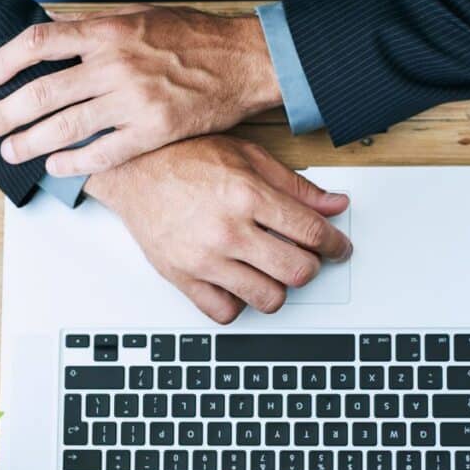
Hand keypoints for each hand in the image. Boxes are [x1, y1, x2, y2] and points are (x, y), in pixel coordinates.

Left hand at [0, 6, 281, 176]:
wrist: (243, 62)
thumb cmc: (195, 38)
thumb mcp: (141, 16)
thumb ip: (96, 27)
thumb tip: (55, 28)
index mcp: (108, 33)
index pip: (40, 44)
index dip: (5, 62)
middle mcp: (115, 65)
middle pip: (44, 91)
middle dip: (8, 113)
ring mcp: (133, 101)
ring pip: (67, 125)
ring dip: (31, 142)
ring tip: (11, 152)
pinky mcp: (153, 131)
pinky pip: (104, 152)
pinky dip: (75, 162)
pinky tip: (56, 167)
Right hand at [85, 136, 351, 323]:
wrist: (132, 169)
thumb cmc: (185, 158)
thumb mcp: (248, 157)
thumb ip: (295, 186)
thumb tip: (334, 206)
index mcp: (248, 195)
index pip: (311, 232)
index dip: (335, 245)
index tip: (338, 248)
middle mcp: (227, 230)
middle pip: (296, 272)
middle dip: (311, 267)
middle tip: (305, 258)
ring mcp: (204, 258)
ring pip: (267, 298)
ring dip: (278, 288)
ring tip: (270, 271)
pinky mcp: (182, 277)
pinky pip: (225, 312)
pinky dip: (239, 304)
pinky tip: (239, 283)